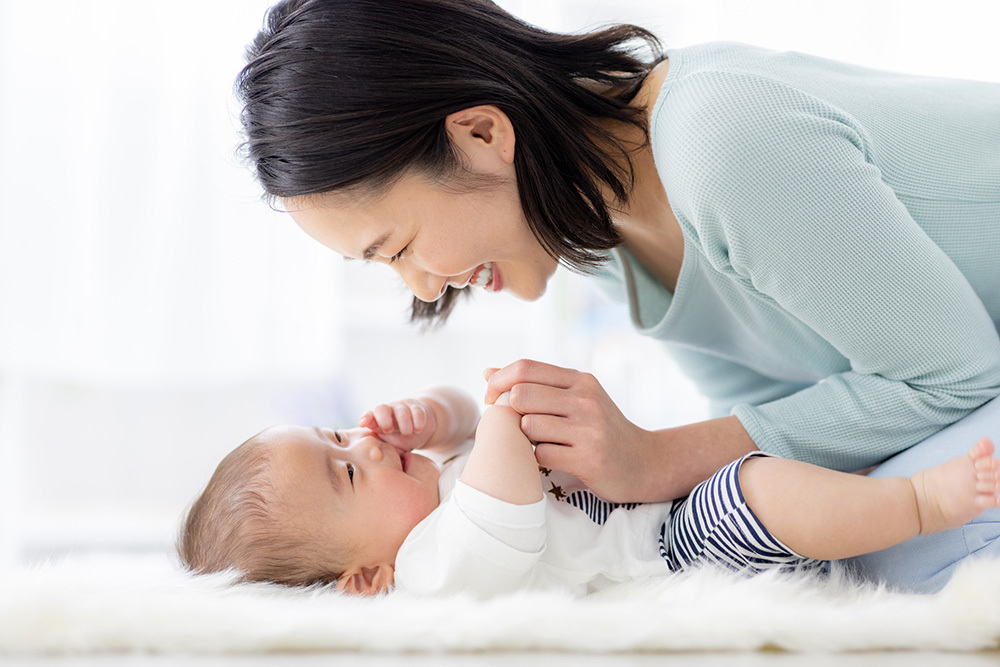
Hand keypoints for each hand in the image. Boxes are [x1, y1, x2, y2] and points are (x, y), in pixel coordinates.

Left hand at [359, 398, 437, 450]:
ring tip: (407, 433)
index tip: (363, 424)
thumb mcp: (389, 446)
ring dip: (404, 424)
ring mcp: (403, 408)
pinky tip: (417, 430)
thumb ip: (382, 451)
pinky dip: (418, 422)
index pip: (368, 416)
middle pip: (381, 408)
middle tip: (389, 431)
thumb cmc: (400, 440)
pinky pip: (417, 412)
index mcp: (378, 421)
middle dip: (383, 420)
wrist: (419, 429)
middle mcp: (388, 412)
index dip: (365, 418)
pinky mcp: (418, 407)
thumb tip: (376, 465)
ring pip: (401, 411)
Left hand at [484, 359, 656, 501]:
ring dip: (523, 438)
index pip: (526, 368)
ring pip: (528, 426)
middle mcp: (586, 400)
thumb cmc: (601, 429)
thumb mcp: (576, 398)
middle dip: (507, 411)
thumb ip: (535, 384)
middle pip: (521, 395)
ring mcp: (588, 430)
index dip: (498, 381)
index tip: (491, 398)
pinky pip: (541, 454)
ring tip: (536, 442)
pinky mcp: (588, 459)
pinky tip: (550, 458)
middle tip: (512, 425)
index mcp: (581, 381)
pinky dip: (537, 458)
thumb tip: (487, 371)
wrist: (645, 463)